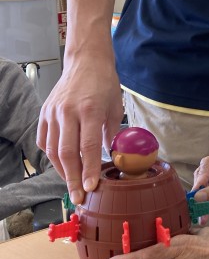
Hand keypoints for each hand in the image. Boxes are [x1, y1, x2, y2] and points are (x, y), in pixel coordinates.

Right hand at [37, 53, 122, 204]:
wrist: (86, 61)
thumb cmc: (104, 84)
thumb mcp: (116, 108)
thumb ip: (112, 134)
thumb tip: (112, 157)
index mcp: (89, 110)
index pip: (88, 147)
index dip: (89, 170)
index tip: (91, 188)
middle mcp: (68, 112)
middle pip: (67, 153)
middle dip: (73, 179)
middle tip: (78, 197)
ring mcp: (53, 112)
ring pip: (52, 150)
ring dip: (62, 171)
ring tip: (72, 185)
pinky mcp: (44, 113)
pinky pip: (44, 140)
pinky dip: (51, 156)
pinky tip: (62, 165)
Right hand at [192, 147, 208, 215]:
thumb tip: (197, 196)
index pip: (208, 163)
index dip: (201, 177)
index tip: (196, 190)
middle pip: (202, 175)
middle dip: (199, 190)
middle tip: (195, 202)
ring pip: (200, 187)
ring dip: (199, 201)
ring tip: (199, 212)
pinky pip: (203, 196)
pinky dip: (203, 206)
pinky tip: (203, 217)